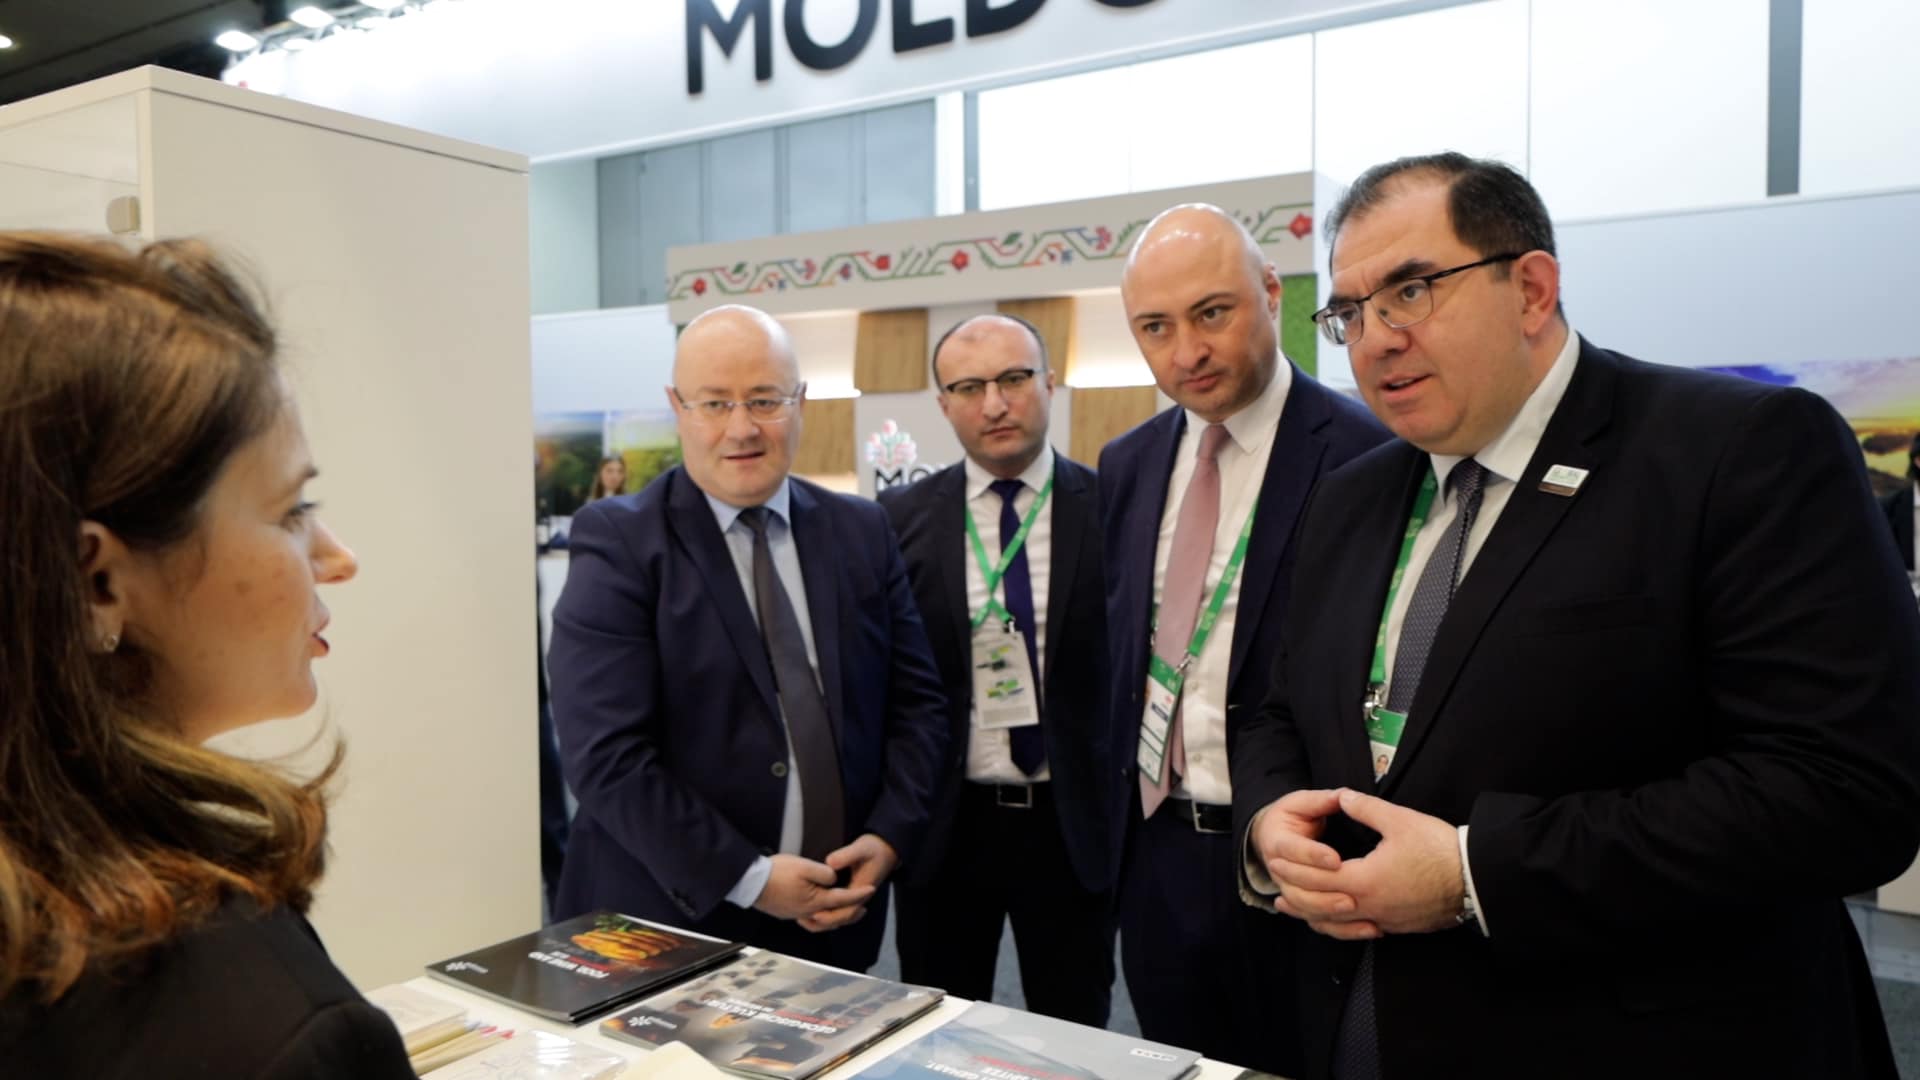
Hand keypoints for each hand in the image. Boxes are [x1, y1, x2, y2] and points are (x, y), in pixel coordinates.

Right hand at [752, 854, 875, 922]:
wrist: (751, 883)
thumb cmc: (777, 872)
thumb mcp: (804, 866)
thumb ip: (824, 873)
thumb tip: (834, 878)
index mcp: (815, 901)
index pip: (843, 899)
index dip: (859, 894)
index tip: (872, 889)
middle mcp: (808, 913)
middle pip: (836, 917)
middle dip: (852, 911)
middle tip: (864, 905)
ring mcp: (797, 915)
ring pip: (824, 923)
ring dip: (838, 919)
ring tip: (847, 912)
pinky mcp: (788, 914)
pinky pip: (810, 922)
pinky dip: (822, 920)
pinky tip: (821, 914)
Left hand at [798, 834, 897, 932]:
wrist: (886, 849)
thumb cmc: (874, 848)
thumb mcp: (861, 848)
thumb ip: (846, 855)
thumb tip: (830, 863)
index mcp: (862, 890)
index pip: (848, 910)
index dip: (831, 915)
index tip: (815, 914)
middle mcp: (860, 897)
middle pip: (842, 917)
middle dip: (823, 921)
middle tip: (802, 920)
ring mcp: (856, 897)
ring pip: (840, 916)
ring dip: (824, 920)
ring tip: (802, 920)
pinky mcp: (851, 894)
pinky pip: (839, 909)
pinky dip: (827, 913)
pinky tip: (811, 910)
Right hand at [1255, 789, 1364, 931]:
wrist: (1273, 837)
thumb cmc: (1291, 816)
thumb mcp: (1302, 803)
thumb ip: (1322, 800)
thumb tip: (1345, 795)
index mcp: (1277, 841)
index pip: (1292, 850)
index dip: (1313, 855)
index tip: (1336, 859)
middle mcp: (1279, 871)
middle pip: (1296, 888)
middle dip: (1324, 892)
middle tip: (1351, 895)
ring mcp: (1289, 890)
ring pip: (1306, 909)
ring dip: (1331, 913)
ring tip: (1357, 910)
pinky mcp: (1304, 904)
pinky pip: (1319, 922)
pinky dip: (1342, 929)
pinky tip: (1368, 928)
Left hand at [1269, 788, 1463, 939]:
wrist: (1475, 879)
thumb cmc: (1439, 848)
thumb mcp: (1399, 820)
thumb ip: (1364, 808)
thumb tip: (1342, 796)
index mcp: (1364, 880)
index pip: (1318, 876)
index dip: (1294, 867)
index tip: (1275, 859)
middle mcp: (1369, 906)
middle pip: (1320, 905)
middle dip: (1294, 893)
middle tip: (1274, 884)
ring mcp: (1384, 920)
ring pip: (1336, 925)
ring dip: (1310, 915)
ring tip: (1291, 907)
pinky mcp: (1398, 927)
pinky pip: (1357, 930)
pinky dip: (1337, 925)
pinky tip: (1333, 918)